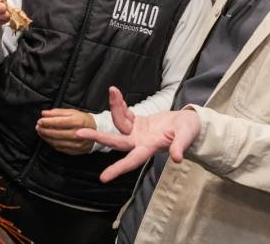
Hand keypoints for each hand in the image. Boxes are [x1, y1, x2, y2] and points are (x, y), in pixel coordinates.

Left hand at [37, 108, 96, 154]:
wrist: (97, 131)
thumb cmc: (83, 120)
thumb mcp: (72, 112)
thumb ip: (58, 112)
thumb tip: (44, 113)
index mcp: (78, 122)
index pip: (59, 122)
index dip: (48, 122)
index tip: (40, 120)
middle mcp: (79, 134)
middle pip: (57, 133)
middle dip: (45, 130)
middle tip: (38, 127)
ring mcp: (77, 144)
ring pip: (57, 142)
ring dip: (46, 137)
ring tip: (41, 132)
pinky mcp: (76, 151)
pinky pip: (60, 148)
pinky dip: (52, 143)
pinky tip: (48, 139)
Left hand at [76, 87, 200, 182]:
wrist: (190, 123)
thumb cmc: (190, 131)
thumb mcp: (187, 136)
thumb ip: (180, 146)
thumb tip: (177, 158)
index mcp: (150, 147)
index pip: (132, 161)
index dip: (118, 169)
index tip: (102, 178)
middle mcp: (140, 142)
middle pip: (115, 142)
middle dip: (97, 137)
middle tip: (78, 133)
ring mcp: (137, 132)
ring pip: (119, 121)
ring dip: (114, 107)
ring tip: (113, 90)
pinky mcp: (138, 123)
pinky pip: (124, 114)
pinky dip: (119, 104)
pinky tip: (117, 96)